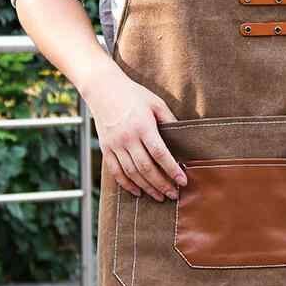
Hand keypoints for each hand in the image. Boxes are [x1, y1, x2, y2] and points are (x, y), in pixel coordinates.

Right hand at [84, 69, 186, 201]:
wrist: (102, 89)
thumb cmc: (133, 95)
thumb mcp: (156, 103)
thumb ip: (169, 121)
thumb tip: (183, 140)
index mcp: (143, 126)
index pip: (160, 154)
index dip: (172, 170)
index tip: (183, 181)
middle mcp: (127, 138)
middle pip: (146, 168)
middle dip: (162, 184)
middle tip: (174, 194)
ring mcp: (114, 145)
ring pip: (132, 173)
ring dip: (147, 188)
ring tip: (160, 196)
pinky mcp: (105, 148)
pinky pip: (116, 172)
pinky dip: (127, 184)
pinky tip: (138, 192)